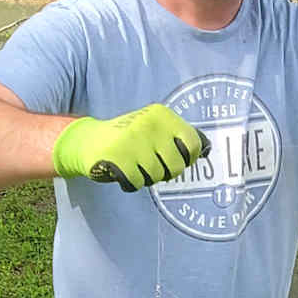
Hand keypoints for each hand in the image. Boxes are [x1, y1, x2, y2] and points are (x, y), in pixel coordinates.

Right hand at [51, 104, 210, 191]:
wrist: (88, 140)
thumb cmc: (130, 138)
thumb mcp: (155, 129)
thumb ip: (179, 137)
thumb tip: (208, 149)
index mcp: (161, 115)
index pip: (191, 144)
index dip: (186, 159)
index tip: (174, 159)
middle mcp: (149, 124)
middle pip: (176, 166)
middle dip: (164, 172)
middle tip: (148, 163)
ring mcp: (133, 140)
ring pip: (155, 176)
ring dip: (145, 177)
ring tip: (132, 164)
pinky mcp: (118, 157)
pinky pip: (136, 183)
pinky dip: (130, 183)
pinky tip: (121, 170)